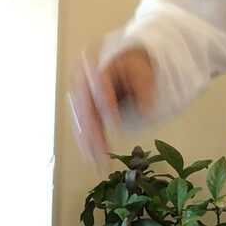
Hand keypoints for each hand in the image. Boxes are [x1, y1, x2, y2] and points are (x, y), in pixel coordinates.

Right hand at [67, 46, 156, 173]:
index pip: (99, 84)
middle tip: (101, 155)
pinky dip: (87, 144)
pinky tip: (93, 160)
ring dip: (88, 145)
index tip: (116, 126)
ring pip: (81, 122)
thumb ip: (144, 90)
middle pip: (85, 108)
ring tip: (97, 165)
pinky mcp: (82, 108)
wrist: (127, 60)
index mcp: (97, 64)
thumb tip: (146, 113)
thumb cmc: (136, 66)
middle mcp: (82, 79)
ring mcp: (79, 94)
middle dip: (92, 135)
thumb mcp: (144, 72)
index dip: (106, 105)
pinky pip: (82, 127)